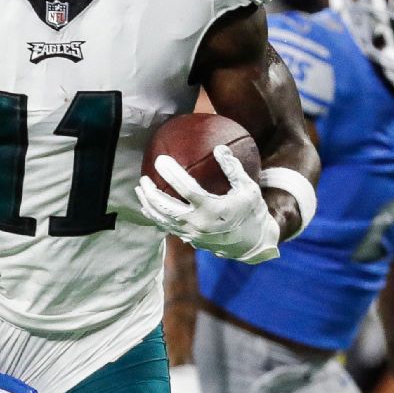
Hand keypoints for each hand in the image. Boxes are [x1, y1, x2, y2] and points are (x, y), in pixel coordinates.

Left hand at [136, 145, 279, 263]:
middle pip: (166, 207)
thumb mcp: (248, 188)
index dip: (171, 174)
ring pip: (163, 220)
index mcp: (212, 209)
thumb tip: (219, 148)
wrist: (253, 244)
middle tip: (143, 177)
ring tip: (140, 190)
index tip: (160, 160)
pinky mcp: (190, 240)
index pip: (185, 189)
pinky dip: (156, 217)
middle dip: (151, 192)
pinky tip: (148, 207)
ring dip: (148, 205)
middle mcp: (198, 224)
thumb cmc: (252, 212)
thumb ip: (233, 168)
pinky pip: (168, 228)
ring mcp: (192, 234)